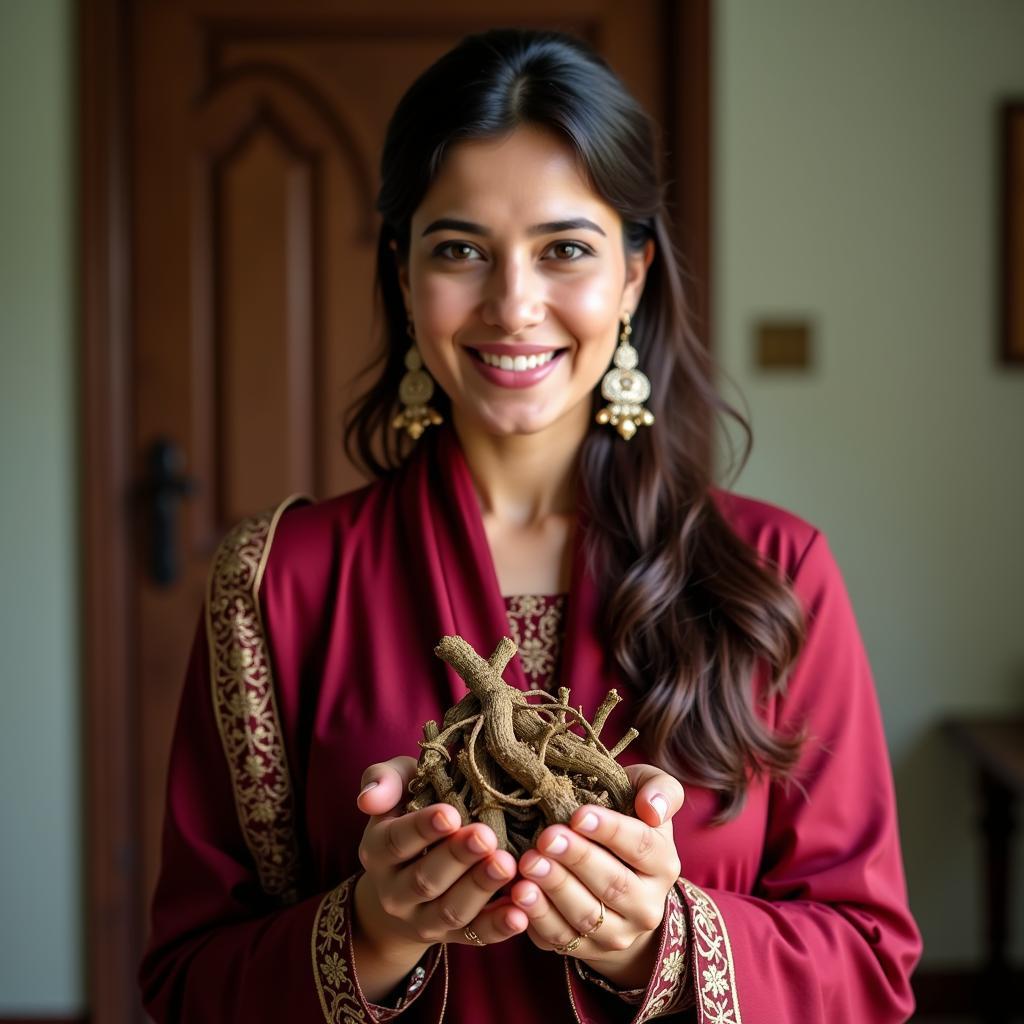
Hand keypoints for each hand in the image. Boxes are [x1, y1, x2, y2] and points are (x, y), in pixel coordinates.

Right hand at [352, 756, 528, 989]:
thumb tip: (369, 799)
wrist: (401, 881)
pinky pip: (475, 937)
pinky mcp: (452, 936)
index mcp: (378, 851)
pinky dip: (497, 927)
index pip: (396, 842)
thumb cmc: (409, 813)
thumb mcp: (397, 788)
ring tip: (507, 865)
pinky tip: (519, 913)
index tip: (450, 814)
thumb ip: (384, 781)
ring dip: (479, 889)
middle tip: (486, 837)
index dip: (422, 829)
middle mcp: (394, 891)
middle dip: (457, 858)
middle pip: (425, 880)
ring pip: (450, 911)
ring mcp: (422, 919)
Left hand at [509, 764, 683, 987]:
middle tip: (547, 838)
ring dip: (555, 889)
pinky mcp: (586, 950)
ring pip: (586, 915)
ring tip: (529, 863)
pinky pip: (561, 938)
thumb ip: (659, 790)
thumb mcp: (643, 795)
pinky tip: (519, 893)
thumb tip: (652, 809)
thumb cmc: (625, 821)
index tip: (578, 815)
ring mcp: (618, 933)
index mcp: (663, 864)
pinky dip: (538, 917)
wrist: (619, 885)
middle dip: (577, 859)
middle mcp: (646, 905)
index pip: (642, 847)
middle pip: (614, 884)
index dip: (611, 830)